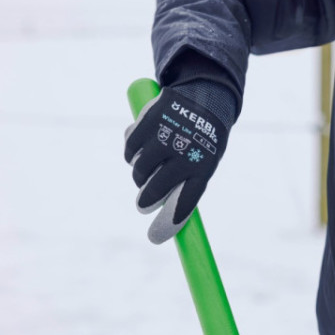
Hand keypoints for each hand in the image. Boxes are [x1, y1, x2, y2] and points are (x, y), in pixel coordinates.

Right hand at [124, 84, 231, 243]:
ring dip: (141, 175)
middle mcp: (184, 151)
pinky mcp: (147, 122)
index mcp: (204, 165)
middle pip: (155, 190)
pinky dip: (133, 154)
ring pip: (139, 171)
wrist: (204, 96)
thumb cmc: (203, 141)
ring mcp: (164, 136)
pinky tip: (144, 148)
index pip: (185, 201)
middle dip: (146, 201)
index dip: (169, 222)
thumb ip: (183, 188)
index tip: (155, 237)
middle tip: (143, 205)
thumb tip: (162, 229)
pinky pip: (130, 151)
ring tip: (152, 166)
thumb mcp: (203, 163)